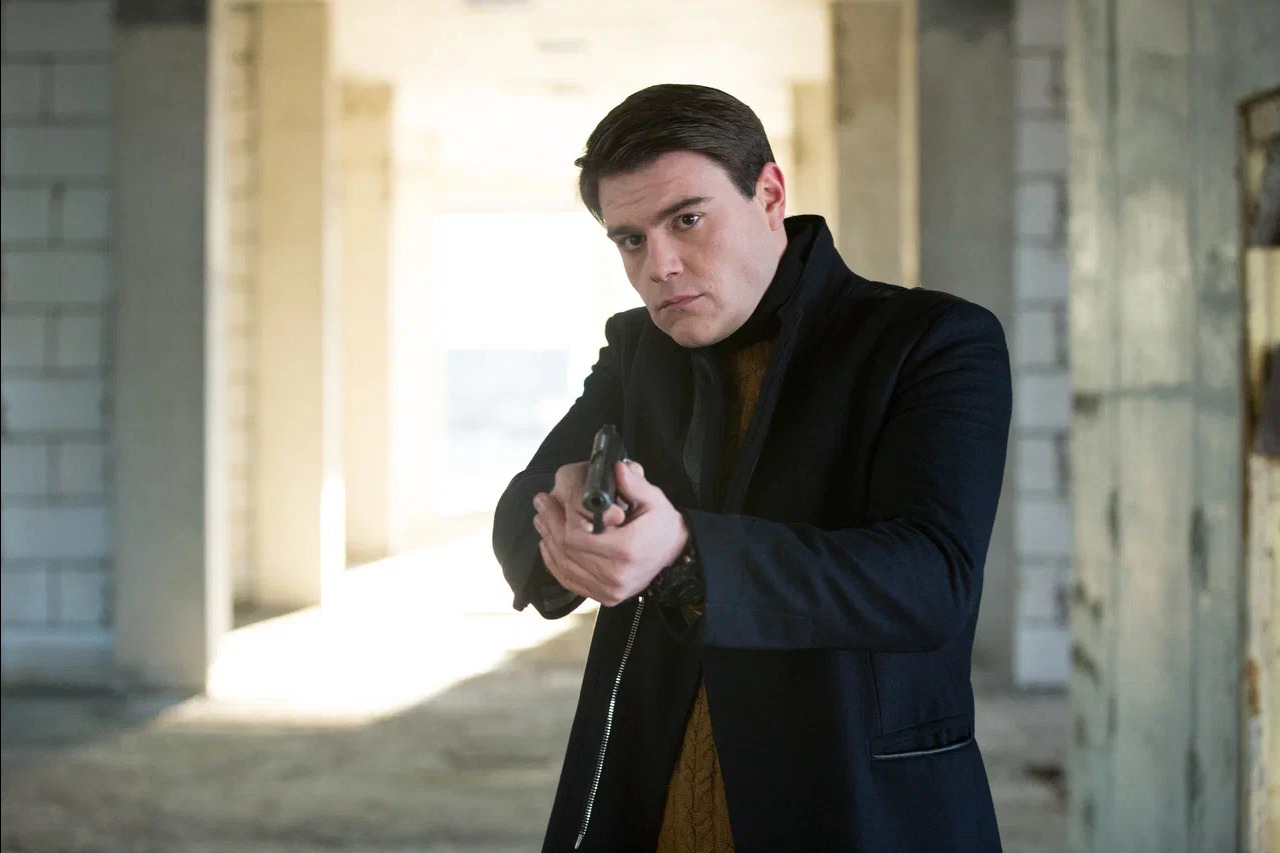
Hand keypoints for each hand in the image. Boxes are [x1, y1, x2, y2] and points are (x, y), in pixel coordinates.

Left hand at [533, 461, 688, 606]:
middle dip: (550, 522)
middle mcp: (614, 576)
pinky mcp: (602, 596)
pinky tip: (547, 544)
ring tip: (541, 517)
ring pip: (563, 564)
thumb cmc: (663, 526)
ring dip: (548, 539)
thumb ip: (634, 484)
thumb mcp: (655, 500)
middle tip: (542, 501)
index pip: (578, 536)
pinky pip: (568, 579)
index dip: (564, 516)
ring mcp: (607, 590)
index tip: (560, 498)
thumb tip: (616, 468)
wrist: (675, 556)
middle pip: (566, 549)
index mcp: (626, 551)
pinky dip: (553, 561)